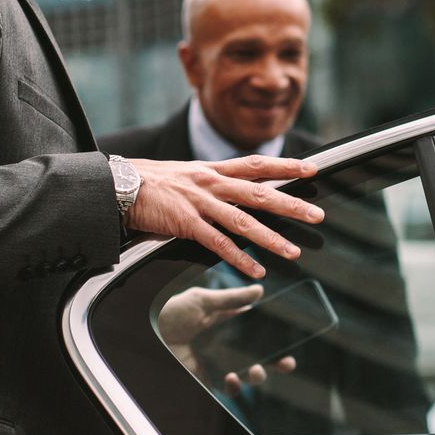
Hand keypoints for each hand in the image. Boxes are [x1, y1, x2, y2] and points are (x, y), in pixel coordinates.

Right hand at [123, 155, 324, 277]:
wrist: (117, 184)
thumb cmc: (149, 182)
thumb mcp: (186, 174)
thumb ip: (211, 182)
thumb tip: (232, 188)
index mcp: (212, 170)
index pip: (256, 164)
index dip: (285, 166)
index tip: (311, 169)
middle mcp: (210, 183)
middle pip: (259, 193)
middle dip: (291, 205)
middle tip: (316, 215)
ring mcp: (199, 203)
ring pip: (243, 221)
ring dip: (271, 238)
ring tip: (293, 252)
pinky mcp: (185, 223)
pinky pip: (218, 243)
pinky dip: (239, 258)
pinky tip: (257, 270)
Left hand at [155, 285, 297, 392]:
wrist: (146, 331)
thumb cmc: (170, 310)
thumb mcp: (202, 299)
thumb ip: (231, 298)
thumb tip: (259, 290)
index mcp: (229, 323)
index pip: (259, 331)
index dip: (277, 338)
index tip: (290, 344)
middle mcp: (227, 343)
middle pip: (260, 355)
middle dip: (276, 362)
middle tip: (285, 363)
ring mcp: (217, 361)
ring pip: (248, 374)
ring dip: (257, 375)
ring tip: (255, 370)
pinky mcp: (206, 376)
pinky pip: (227, 387)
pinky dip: (234, 386)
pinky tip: (231, 378)